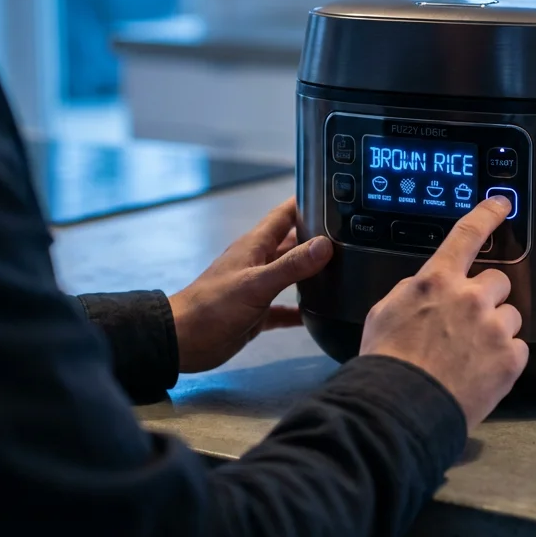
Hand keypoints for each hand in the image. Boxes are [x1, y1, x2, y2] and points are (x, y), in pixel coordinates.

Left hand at [169, 198, 332, 372]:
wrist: (184, 341)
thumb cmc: (214, 306)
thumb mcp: (256, 283)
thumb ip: (291, 265)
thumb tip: (326, 245)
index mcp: (255, 246)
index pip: (284, 215)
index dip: (307, 202)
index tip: (334, 196)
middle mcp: (258, 262)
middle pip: (292, 243)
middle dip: (318, 238)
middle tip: (350, 237)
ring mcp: (258, 287)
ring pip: (291, 274)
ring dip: (312, 272)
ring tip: (345, 271)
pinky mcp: (258, 313)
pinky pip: (285, 308)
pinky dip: (302, 309)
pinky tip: (321, 314)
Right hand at [359, 196, 527, 428]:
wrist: (400, 407)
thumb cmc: (387, 364)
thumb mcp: (384, 312)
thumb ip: (413, 292)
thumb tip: (426, 290)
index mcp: (436, 281)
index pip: (467, 234)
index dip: (487, 214)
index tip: (501, 204)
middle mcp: (470, 297)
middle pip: (497, 281)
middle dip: (486, 297)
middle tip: (468, 322)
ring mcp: (493, 328)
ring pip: (510, 315)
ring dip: (496, 329)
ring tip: (471, 354)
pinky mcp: (510, 359)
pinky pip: (518, 349)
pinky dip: (503, 359)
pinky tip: (480, 371)